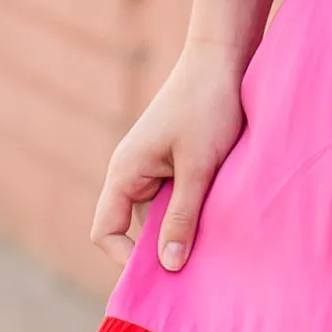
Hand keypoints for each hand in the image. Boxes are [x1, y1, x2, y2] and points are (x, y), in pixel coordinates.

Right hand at [89, 0, 278, 270]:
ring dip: (184, 228)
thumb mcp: (198, 167)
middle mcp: (133, 173)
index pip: (105, 231)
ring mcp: (154, 167)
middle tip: (196, 269)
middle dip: (161, 249)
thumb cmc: (208, 106)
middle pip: (133, 229)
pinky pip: (177, 199)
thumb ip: (182, 216)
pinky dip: (195, 210)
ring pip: (160, 215)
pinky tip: (222, 217)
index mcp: (125, 172)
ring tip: (215, 241)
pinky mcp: (176, 162)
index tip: (165, 273)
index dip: (127, 259)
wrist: (226, 57)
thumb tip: (168, 266)